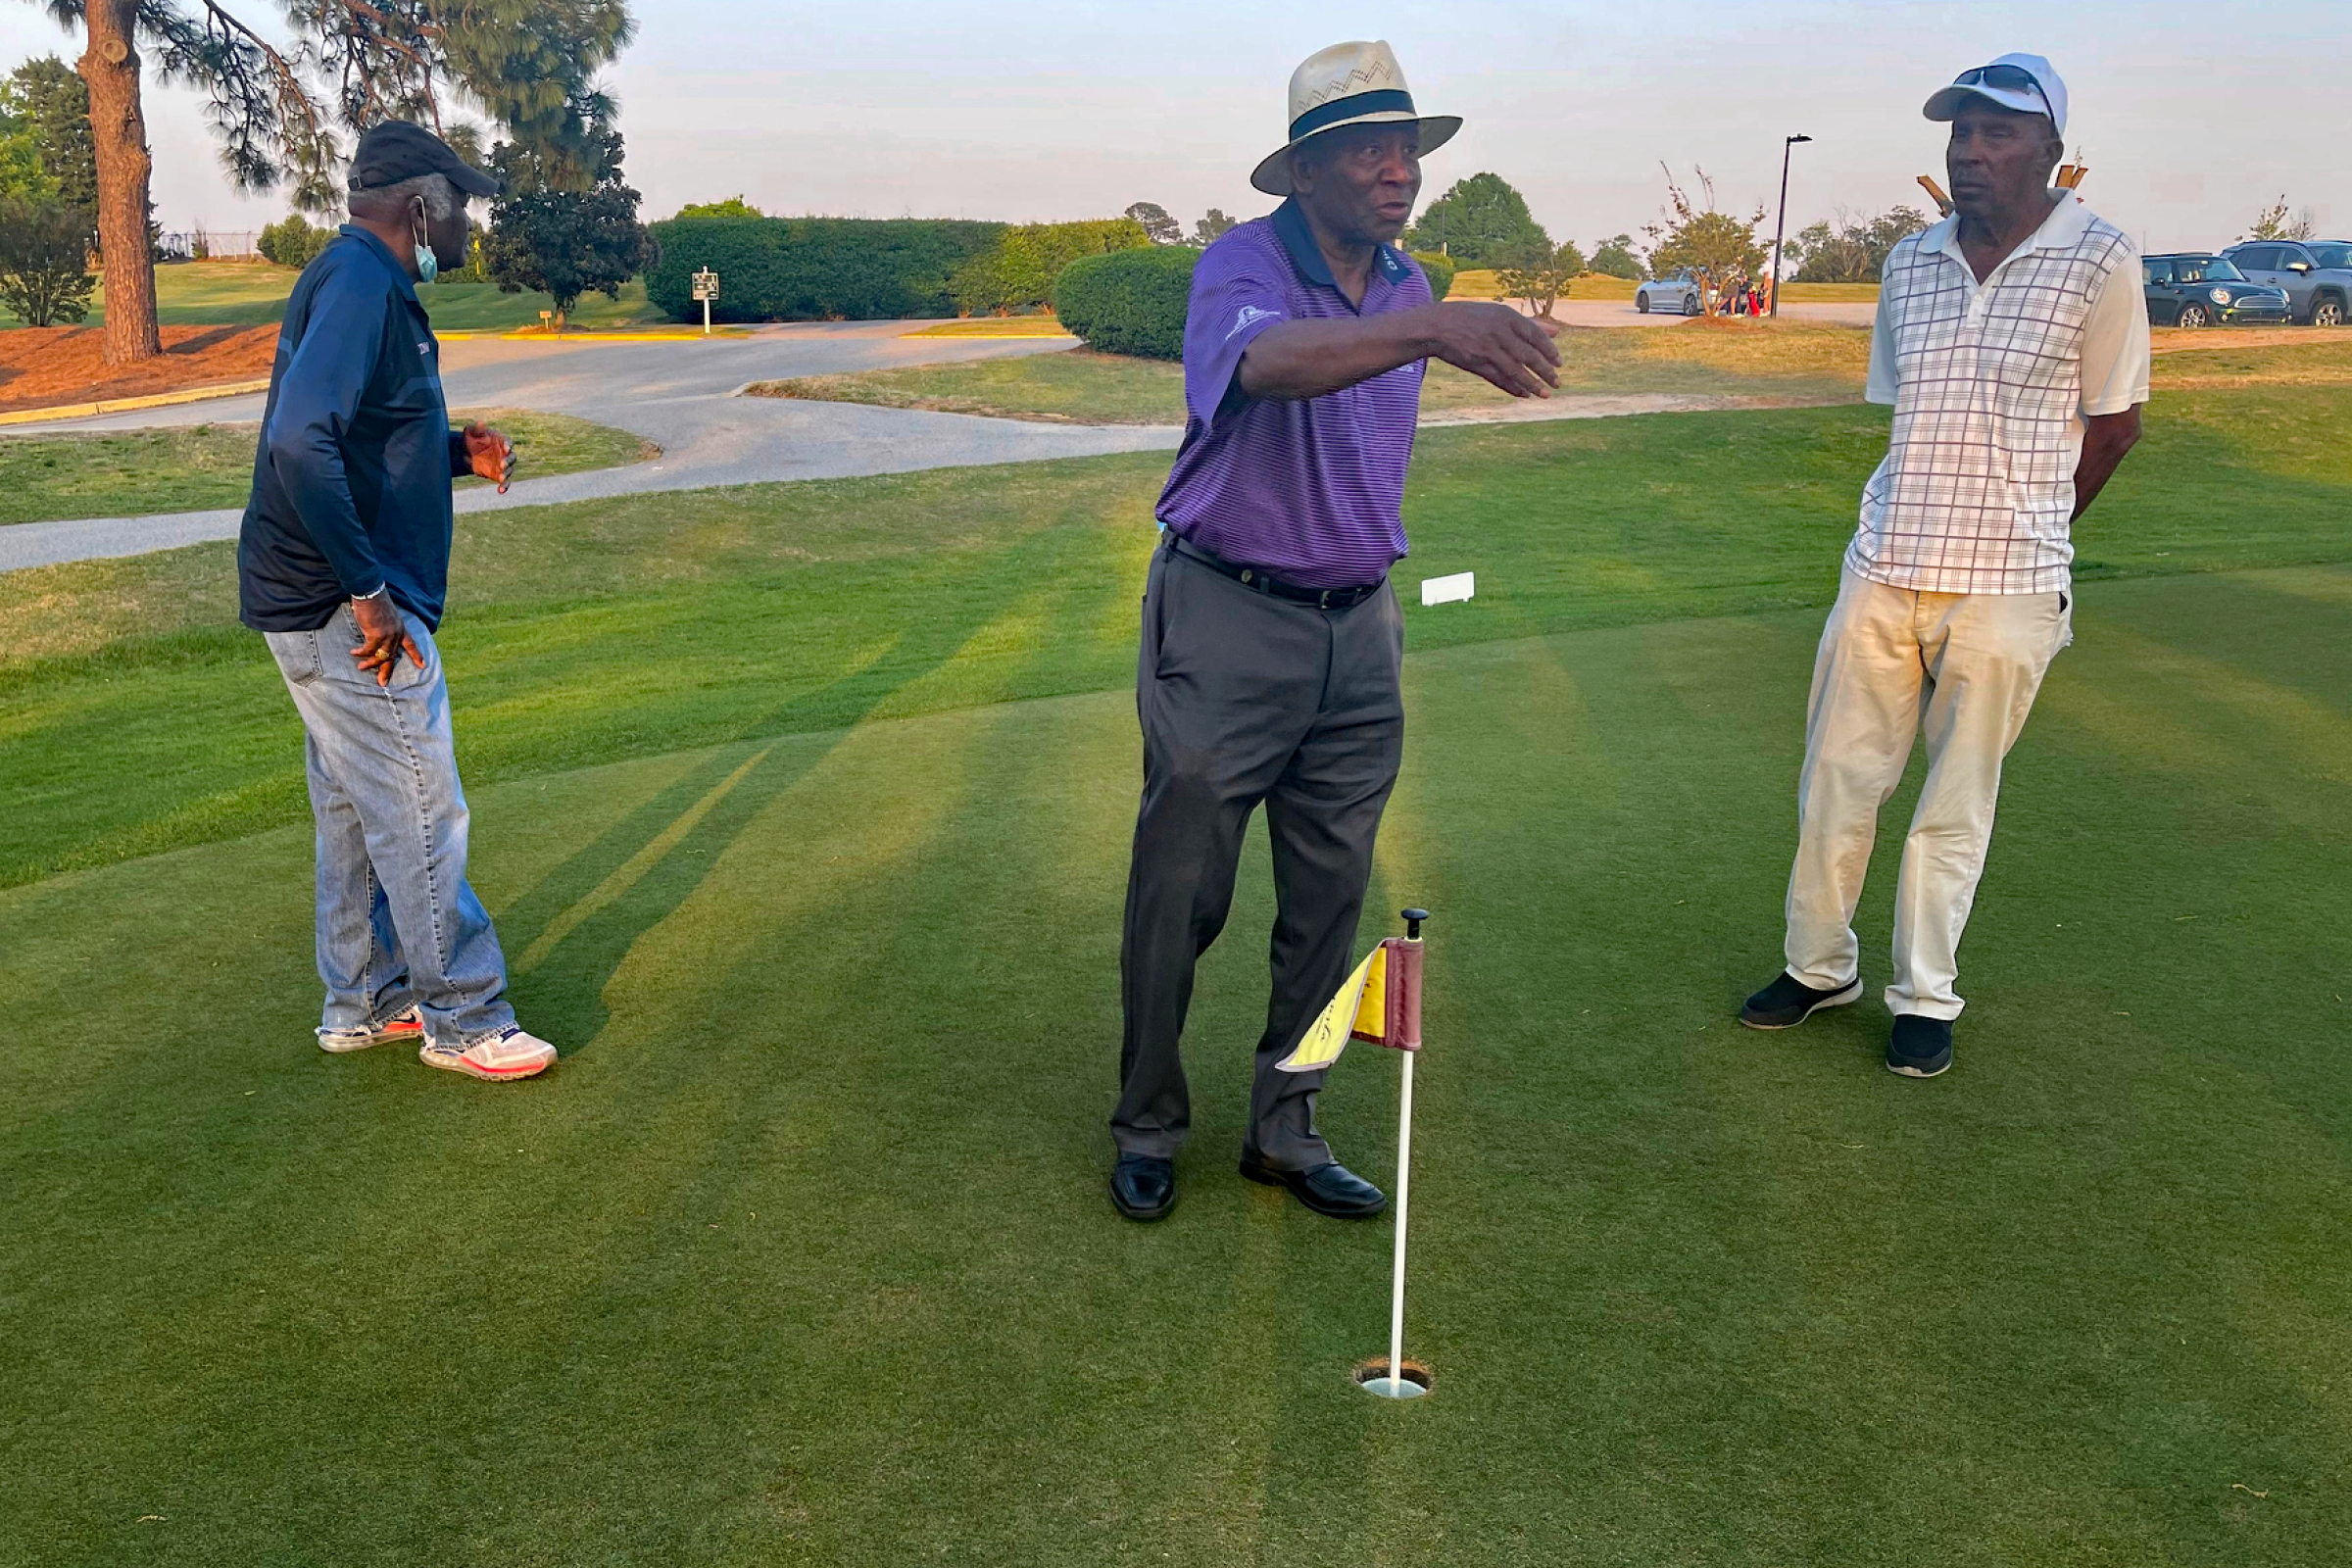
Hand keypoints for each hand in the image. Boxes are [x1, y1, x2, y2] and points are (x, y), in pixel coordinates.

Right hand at [349, 592, 423, 687]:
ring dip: (370, 663)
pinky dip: (361, 653)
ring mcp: (388, 635)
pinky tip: (354, 652)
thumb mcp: (385, 615)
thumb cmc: (374, 601)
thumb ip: (385, 626)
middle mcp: (397, 633)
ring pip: (381, 656)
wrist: (370, 592)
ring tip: (361, 667)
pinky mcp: (376, 635)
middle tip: (382, 682)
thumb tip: (376, 636)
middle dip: (386, 670)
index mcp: (401, 627)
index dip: (416, 655)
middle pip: (393, 655)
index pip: (411, 643)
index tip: (423, 665)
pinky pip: (368, 650)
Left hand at [461, 421, 514, 491]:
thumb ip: (476, 429)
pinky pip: (505, 482)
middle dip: (508, 461)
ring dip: (507, 474)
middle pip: (512, 457)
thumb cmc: (469, 439)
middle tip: (502, 465)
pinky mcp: (498, 475)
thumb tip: (481, 423)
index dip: (508, 445)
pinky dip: (504, 487)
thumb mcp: (470, 432)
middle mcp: (504, 453)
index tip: (506, 449)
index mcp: (501, 441)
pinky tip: (500, 491)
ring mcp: (502, 465)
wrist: (464, 453)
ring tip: (501, 478)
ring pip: (510, 471)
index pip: (508, 442)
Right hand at [1421, 302, 1561, 397]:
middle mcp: (1498, 332)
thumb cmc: (1472, 318)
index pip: (1535, 335)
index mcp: (1506, 316)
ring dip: (1532, 384)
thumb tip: (1557, 332)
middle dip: (1545, 371)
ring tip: (1545, 394)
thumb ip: (1529, 324)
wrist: (1437, 326)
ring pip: (1515, 370)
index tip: (1559, 363)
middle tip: (1558, 383)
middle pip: (1528, 355)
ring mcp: (1486, 349)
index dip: (1549, 350)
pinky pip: (1498, 378)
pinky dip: (1512, 387)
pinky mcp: (1475, 363)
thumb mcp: (1500, 315)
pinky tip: (1523, 394)